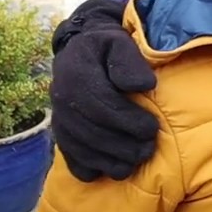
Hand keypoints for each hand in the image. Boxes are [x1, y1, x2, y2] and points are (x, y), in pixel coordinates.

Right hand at [50, 0, 158, 181]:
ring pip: (81, 148)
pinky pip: (71, 158)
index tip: (152, 128)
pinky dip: (91, 168)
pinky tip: (112, 169)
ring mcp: (59, 120)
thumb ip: (129, 61)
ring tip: (136, 161)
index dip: (127, 120)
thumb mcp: (119, 42)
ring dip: (110, 160)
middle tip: (148, 149)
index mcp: (75, 75)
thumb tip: (142, 86)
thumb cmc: (108, 47)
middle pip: (91, 131)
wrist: (82, 52)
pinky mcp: (61, 135)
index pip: (101, 105)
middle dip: (123, 145)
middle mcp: (61, 100)